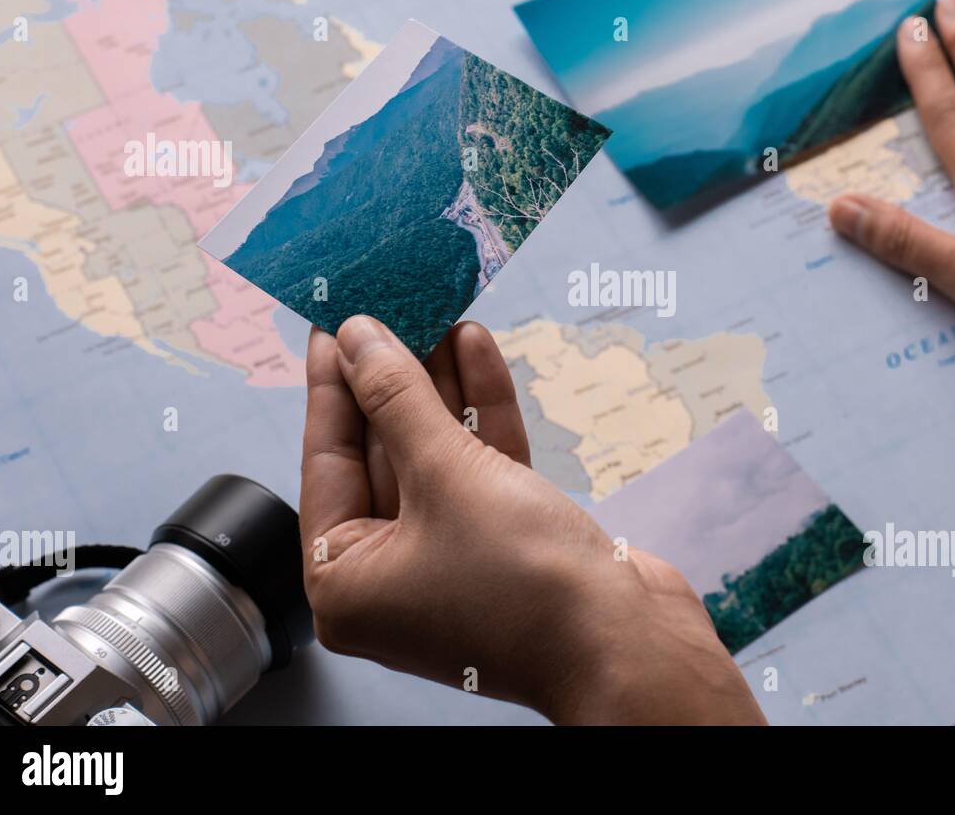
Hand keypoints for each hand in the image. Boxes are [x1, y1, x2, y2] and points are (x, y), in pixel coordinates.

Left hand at [299, 315, 764, 723]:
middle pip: (383, 452)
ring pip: (435, 454)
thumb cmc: (525, 585)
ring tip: (440, 315)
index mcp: (347, 580)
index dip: (333, 385)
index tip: (336, 326)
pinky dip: (480, 414)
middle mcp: (392, 574)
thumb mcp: (446, 474)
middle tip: (391, 309)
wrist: (627, 644)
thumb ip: (398, 399)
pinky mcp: (505, 543)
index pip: (327, 460)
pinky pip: (479, 468)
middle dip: (395, 377)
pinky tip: (478, 353)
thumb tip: (359, 341)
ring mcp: (451, 558)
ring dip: (441, 385)